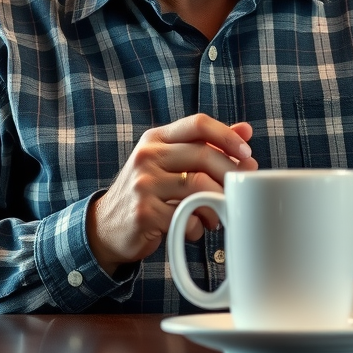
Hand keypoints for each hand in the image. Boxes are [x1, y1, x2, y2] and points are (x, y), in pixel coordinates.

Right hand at [86, 114, 258, 275]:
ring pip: (198, 186)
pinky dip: (199, 225)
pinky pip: (186, 216)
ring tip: (219, 214)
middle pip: (203, 155)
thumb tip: (246, 130)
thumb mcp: (171, 161)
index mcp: (156, 139)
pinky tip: (197, 228)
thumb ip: (206, 145)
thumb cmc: (148, 191)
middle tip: (242, 188)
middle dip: (231, 172)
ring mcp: (143, 184)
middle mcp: (147, 156)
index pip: (198, 123)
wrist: (105, 227)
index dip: (227, 135)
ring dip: (217, 202)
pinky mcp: (144, 213)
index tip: (247, 152)